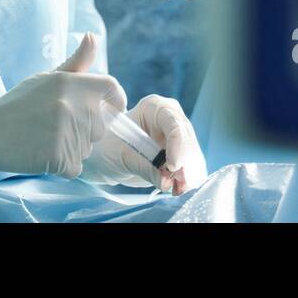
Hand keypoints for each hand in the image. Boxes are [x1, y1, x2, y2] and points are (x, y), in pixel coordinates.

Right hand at [0, 32, 128, 177]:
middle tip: (56, 127)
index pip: (111, 88)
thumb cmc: (19, 103)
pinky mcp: (60, 158)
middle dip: (85, 130)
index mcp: (70, 82)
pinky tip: (42, 154)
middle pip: (101, 125)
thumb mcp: (46, 78)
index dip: (116, 100)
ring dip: (73, 149)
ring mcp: (67, 133)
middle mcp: (72, 105)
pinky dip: (62, 166)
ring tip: (45, 139)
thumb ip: (76, 63)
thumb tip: (92, 37)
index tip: (111, 109)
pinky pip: (75, 167)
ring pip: (88, 148)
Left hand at [80, 94, 207, 194]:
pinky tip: (177, 189)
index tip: (173, 167)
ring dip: (188, 175)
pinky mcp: (180, 155)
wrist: (105, 155)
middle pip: (187, 140)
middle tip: (179, 185)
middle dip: (186, 163)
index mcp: (154, 108)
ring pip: (192, 155)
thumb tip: (167, 183)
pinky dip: (186, 180)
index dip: (178, 145)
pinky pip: (190, 168)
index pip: (173, 123)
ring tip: (176, 189)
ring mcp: (177, 136)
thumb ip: (144, 167)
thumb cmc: (107, 147)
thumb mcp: (121, 156)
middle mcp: (171, 118)